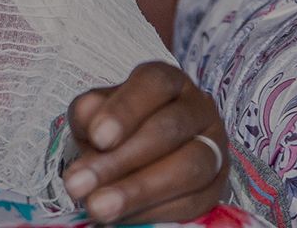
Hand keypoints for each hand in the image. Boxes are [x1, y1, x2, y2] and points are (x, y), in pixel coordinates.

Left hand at [63, 62, 229, 223]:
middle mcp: (199, 109)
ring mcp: (215, 148)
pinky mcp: (217, 187)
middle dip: (121, 160)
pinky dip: (154, 211)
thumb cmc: (116, 128)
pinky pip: (194, 201)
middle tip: (78, 185)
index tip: (97, 137)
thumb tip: (90, 121)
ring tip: (98, 207)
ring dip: (139, 190)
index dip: (126, 109)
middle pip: (169, 129)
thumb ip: (89, 113)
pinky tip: (123, 218)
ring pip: (188, 168)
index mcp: (170, 82)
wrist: (142, 157)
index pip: (154, 84)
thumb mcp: (95, 113)